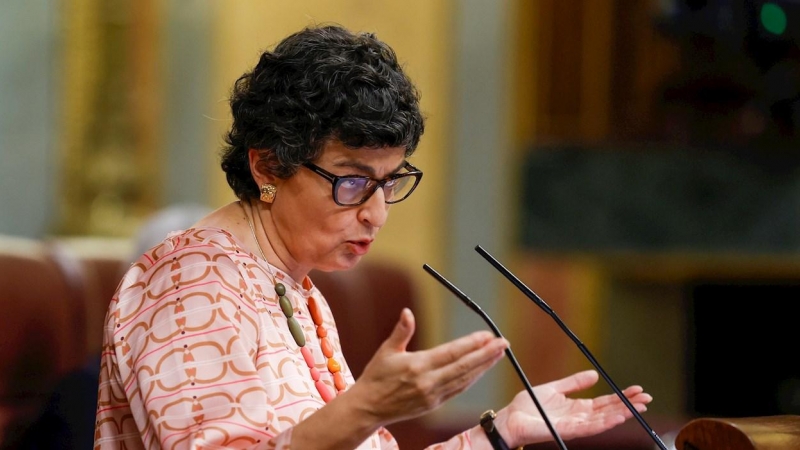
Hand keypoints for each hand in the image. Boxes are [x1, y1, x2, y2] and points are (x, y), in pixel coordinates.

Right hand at [346, 308, 507, 425]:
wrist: (368, 408)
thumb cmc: (376, 377)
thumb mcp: (386, 351)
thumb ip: (401, 331)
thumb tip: (408, 312)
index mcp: (418, 366)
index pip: (452, 353)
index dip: (472, 344)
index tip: (487, 335)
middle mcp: (429, 382)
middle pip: (464, 367)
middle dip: (486, 355)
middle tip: (504, 343)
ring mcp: (433, 396)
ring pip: (465, 380)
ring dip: (484, 367)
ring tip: (499, 354)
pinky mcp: (434, 404)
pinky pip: (458, 390)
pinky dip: (472, 379)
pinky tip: (482, 370)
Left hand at [495, 370, 652, 446]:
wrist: (511, 418)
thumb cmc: (528, 407)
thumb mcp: (555, 389)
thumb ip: (574, 383)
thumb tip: (594, 375)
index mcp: (577, 407)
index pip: (605, 402)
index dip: (621, 396)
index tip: (637, 389)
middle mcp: (579, 417)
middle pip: (609, 411)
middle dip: (628, 404)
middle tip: (646, 397)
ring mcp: (575, 425)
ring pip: (604, 420)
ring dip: (622, 414)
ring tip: (638, 407)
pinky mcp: (567, 430)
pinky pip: (589, 427)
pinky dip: (605, 423)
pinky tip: (617, 417)